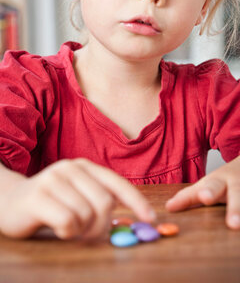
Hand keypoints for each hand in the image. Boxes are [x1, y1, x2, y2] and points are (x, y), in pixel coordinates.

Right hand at [0, 159, 155, 239]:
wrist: (9, 201)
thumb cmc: (51, 203)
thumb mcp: (78, 195)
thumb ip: (100, 201)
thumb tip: (133, 219)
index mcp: (85, 167)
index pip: (118, 183)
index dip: (137, 202)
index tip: (151, 219)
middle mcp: (71, 168)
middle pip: (104, 203)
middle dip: (101, 226)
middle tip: (88, 234)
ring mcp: (53, 179)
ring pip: (86, 214)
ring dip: (81, 231)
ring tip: (69, 227)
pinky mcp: (38, 196)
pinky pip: (67, 222)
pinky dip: (67, 233)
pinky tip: (57, 228)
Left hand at [165, 155, 239, 229]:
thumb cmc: (225, 180)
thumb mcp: (207, 184)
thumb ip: (188, 197)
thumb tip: (168, 208)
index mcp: (220, 181)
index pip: (213, 186)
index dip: (209, 192)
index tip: (204, 197)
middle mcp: (237, 185)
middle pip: (238, 195)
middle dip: (237, 208)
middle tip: (233, 223)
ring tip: (238, 226)